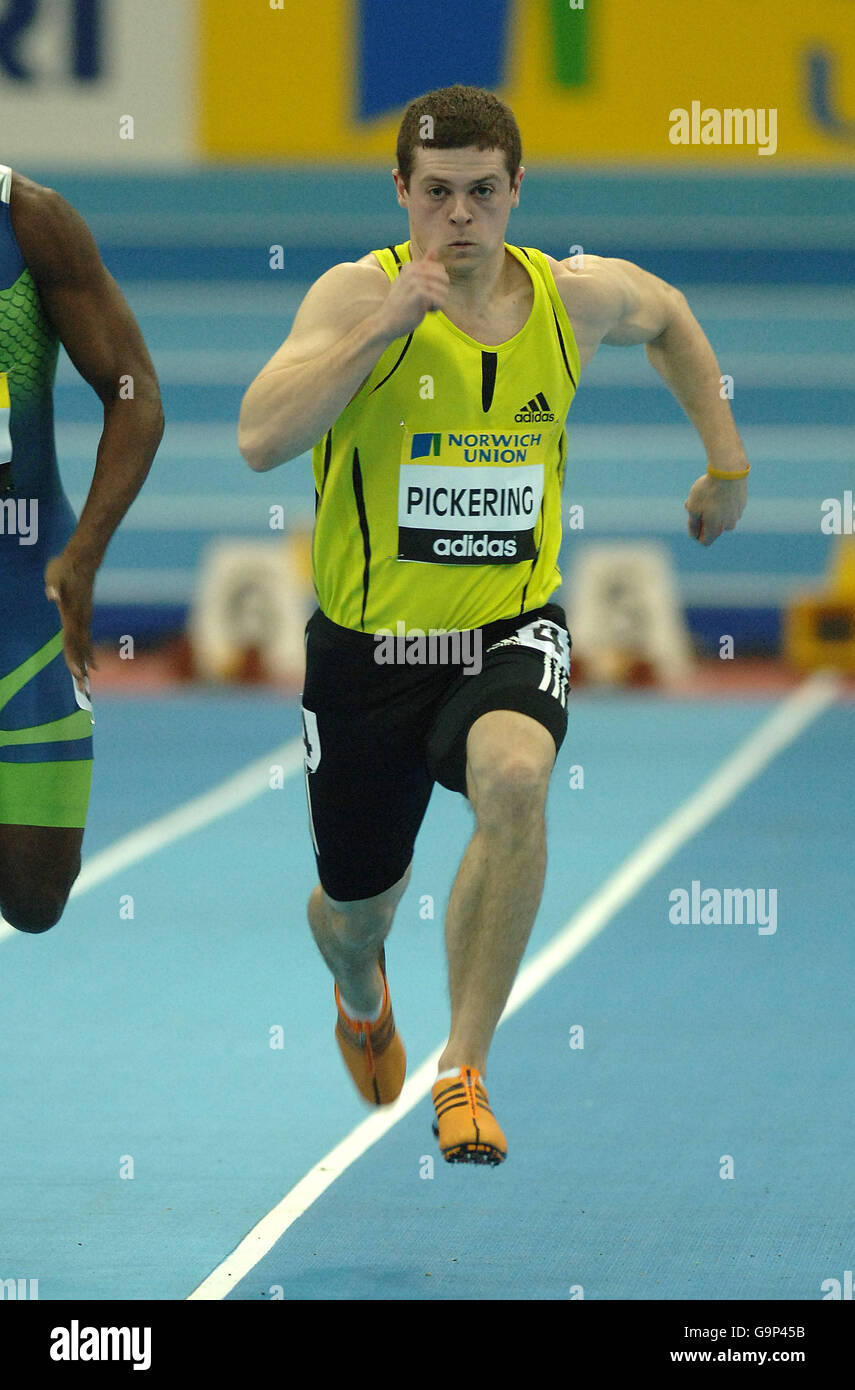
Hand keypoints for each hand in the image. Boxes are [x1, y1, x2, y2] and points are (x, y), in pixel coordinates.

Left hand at [44, 548, 97, 692]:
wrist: (83, 560)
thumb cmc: (65, 566)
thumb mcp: (54, 573)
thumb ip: (53, 585)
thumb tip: (51, 594)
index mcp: (72, 613)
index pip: (71, 640)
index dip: (73, 657)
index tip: (77, 674)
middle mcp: (81, 620)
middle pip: (80, 649)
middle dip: (81, 670)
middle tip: (83, 691)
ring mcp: (85, 619)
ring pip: (85, 648)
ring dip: (85, 667)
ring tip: (86, 687)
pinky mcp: (85, 617)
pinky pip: (86, 641)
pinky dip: (88, 655)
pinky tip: (91, 665)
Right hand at [376, 247, 449, 338]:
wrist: (386, 322)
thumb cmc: (399, 304)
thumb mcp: (409, 281)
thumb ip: (423, 265)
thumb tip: (435, 249)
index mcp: (412, 266)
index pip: (440, 269)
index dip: (436, 284)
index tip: (424, 293)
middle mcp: (414, 270)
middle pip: (444, 278)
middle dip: (440, 292)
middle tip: (427, 301)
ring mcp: (416, 281)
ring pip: (444, 290)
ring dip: (438, 302)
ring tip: (425, 307)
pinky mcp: (420, 293)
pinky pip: (440, 300)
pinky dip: (436, 308)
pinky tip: (425, 311)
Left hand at [684, 471, 747, 545]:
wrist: (728, 471)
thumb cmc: (708, 491)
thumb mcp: (693, 508)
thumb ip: (693, 524)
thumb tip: (694, 535)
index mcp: (716, 529)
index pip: (704, 541)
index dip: (695, 533)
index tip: (692, 520)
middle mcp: (728, 526)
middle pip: (712, 528)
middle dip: (702, 519)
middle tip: (693, 503)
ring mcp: (737, 515)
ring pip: (721, 517)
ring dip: (711, 510)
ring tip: (704, 495)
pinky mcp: (742, 504)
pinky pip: (729, 508)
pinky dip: (721, 503)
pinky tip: (716, 490)